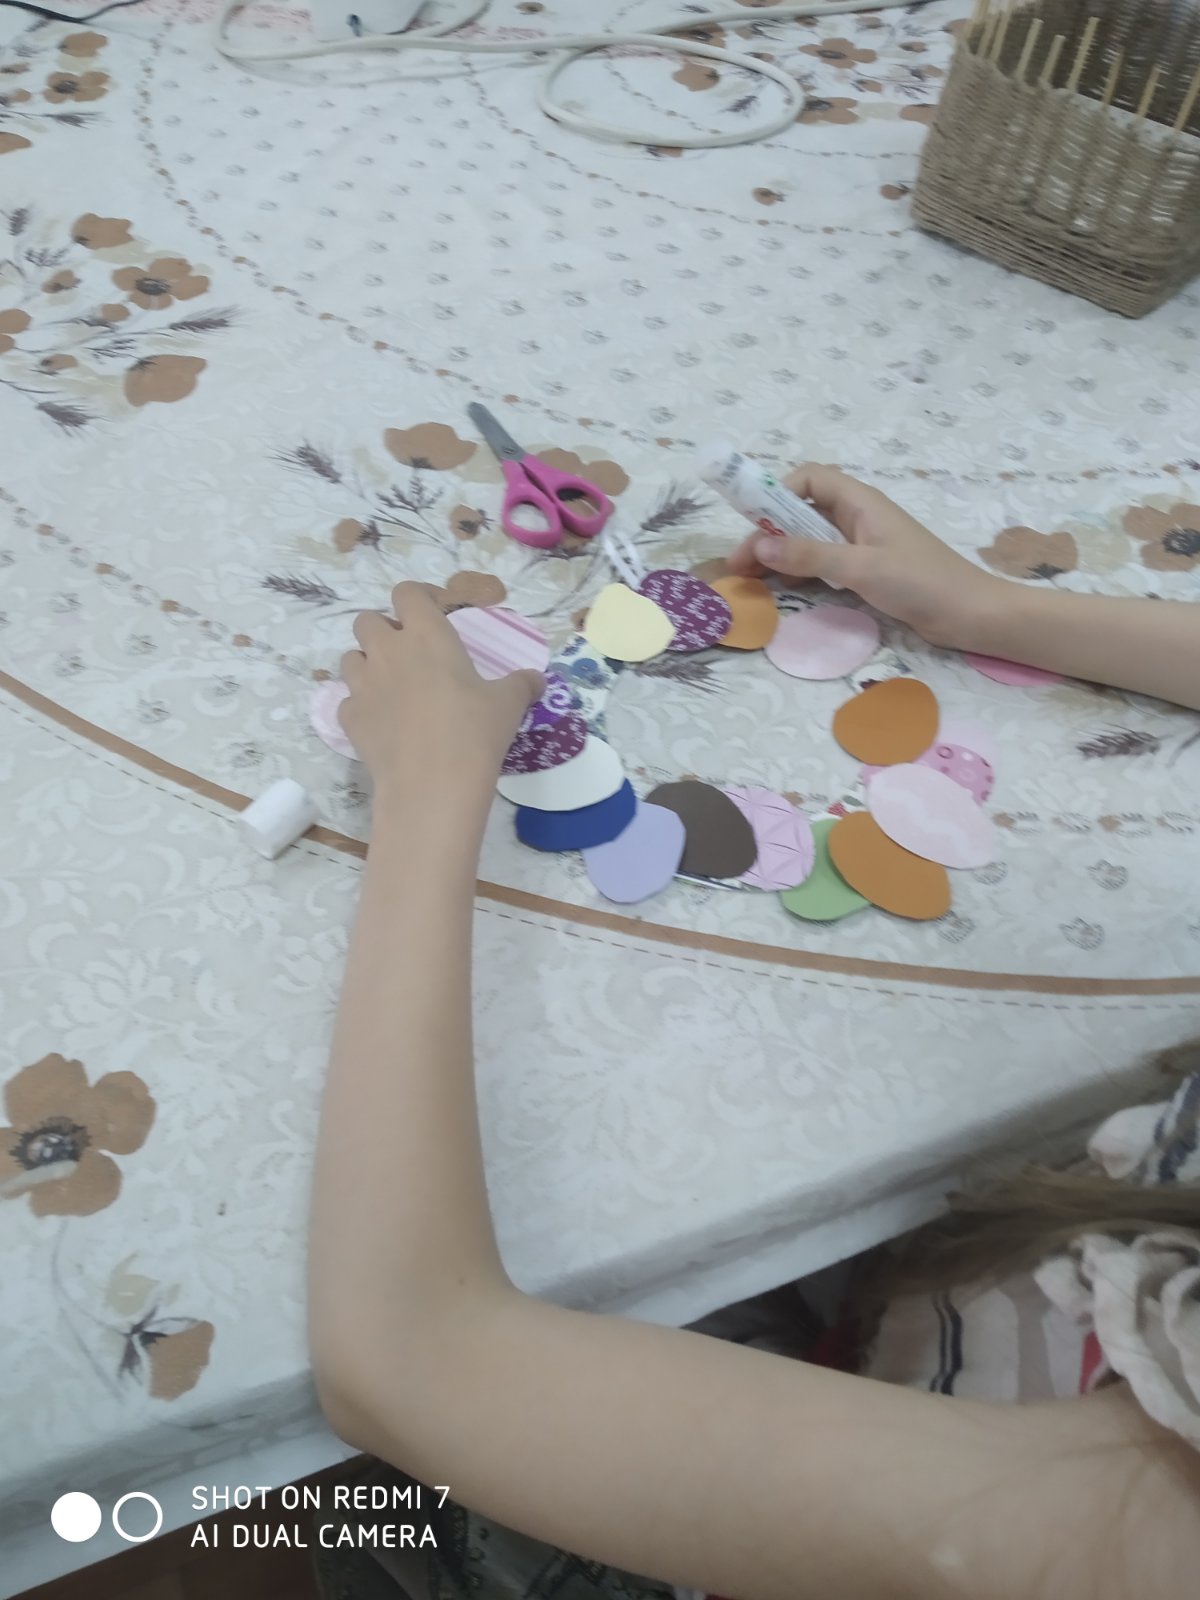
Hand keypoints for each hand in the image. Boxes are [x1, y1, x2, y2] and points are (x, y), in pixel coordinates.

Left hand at [339, 583, 542, 813]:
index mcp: (427, 635)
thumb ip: (522, 684)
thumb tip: (537, 680)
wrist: (431, 784)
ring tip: (391, 686)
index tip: (433, 611)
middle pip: (367, 620)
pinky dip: (362, 706)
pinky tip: (383, 723)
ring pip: (351, 657)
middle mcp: (387, 651)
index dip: (418, 597)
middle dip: (383, 630)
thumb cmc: (474, 732)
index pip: (407, 593)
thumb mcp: (508, 704)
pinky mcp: (348, 717)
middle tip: (408, 653)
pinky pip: (348, 700)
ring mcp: (362, 684)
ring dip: (367, 664)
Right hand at [726, 465, 1005, 649]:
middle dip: (768, 534)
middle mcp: (858, 517)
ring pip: (810, 541)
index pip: (808, 479)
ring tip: (751, 582)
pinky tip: (783, 592)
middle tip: (739, 566)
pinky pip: (824, 564)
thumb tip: (760, 547)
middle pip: (802, 512)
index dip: (777, 496)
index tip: (755, 528)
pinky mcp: (868, 570)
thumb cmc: (921, 582)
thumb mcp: (861, 568)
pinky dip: (801, 574)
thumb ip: (810, 557)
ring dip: (780, 557)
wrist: (971, 614)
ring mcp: (863, 545)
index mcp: (860, 502)